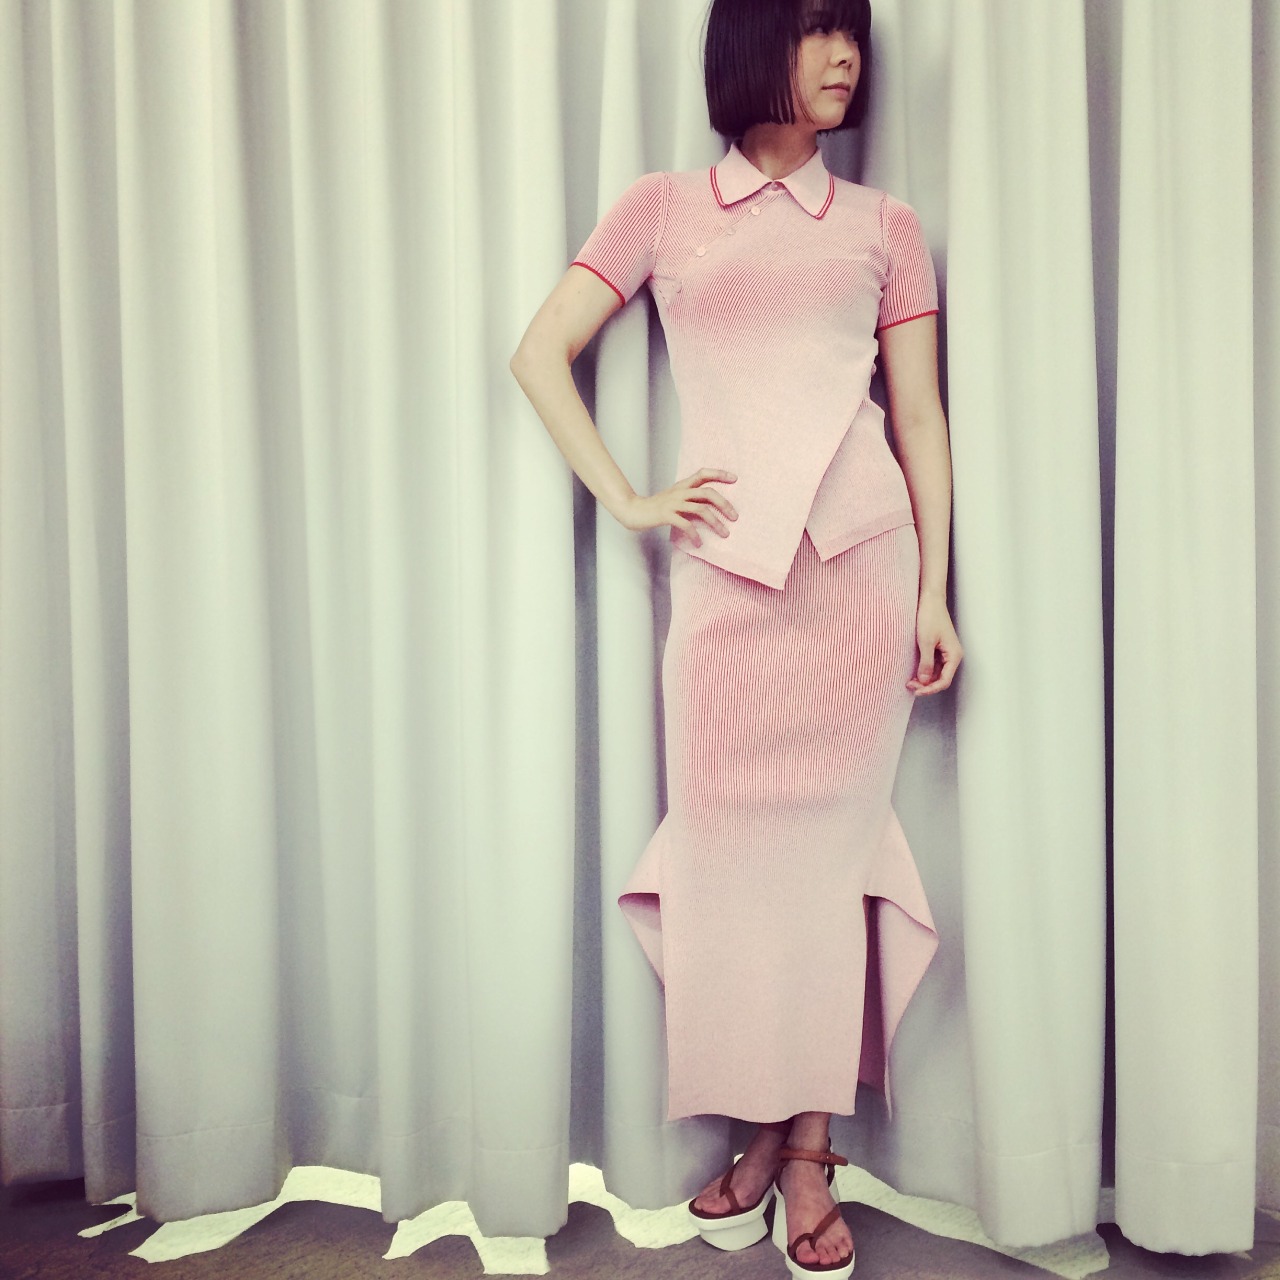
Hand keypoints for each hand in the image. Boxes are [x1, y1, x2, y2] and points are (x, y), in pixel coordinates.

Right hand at [617, 468, 737, 546]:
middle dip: (724, 504)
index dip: (719, 474)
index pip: (703, 473)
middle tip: (735, 517)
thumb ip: (689, 497)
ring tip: (724, 534)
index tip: (735, 479)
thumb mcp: (674, 496)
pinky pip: (686, 524)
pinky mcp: (666, 515)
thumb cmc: (656, 506)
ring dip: (715, 523)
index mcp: (682, 485)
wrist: (634, 510)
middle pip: (708, 493)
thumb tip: (709, 506)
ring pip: (701, 510)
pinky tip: (699, 543)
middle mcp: (680, 491)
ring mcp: (673, 503)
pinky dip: (695, 535)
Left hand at [907, 595, 961, 695]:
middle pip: (941, 679)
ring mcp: (945, 653)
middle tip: (909, 685)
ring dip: (924, 679)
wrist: (930, 600)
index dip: (930, 689)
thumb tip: (924, 681)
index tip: (916, 691)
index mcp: (954, 655)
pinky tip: (913, 672)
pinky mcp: (938, 649)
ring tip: (909, 681)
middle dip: (926, 685)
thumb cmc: (930, 617)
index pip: (944, 681)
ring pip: (936, 673)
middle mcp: (952, 656)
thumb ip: (926, 663)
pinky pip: (933, 665)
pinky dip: (924, 671)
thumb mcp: (925, 642)